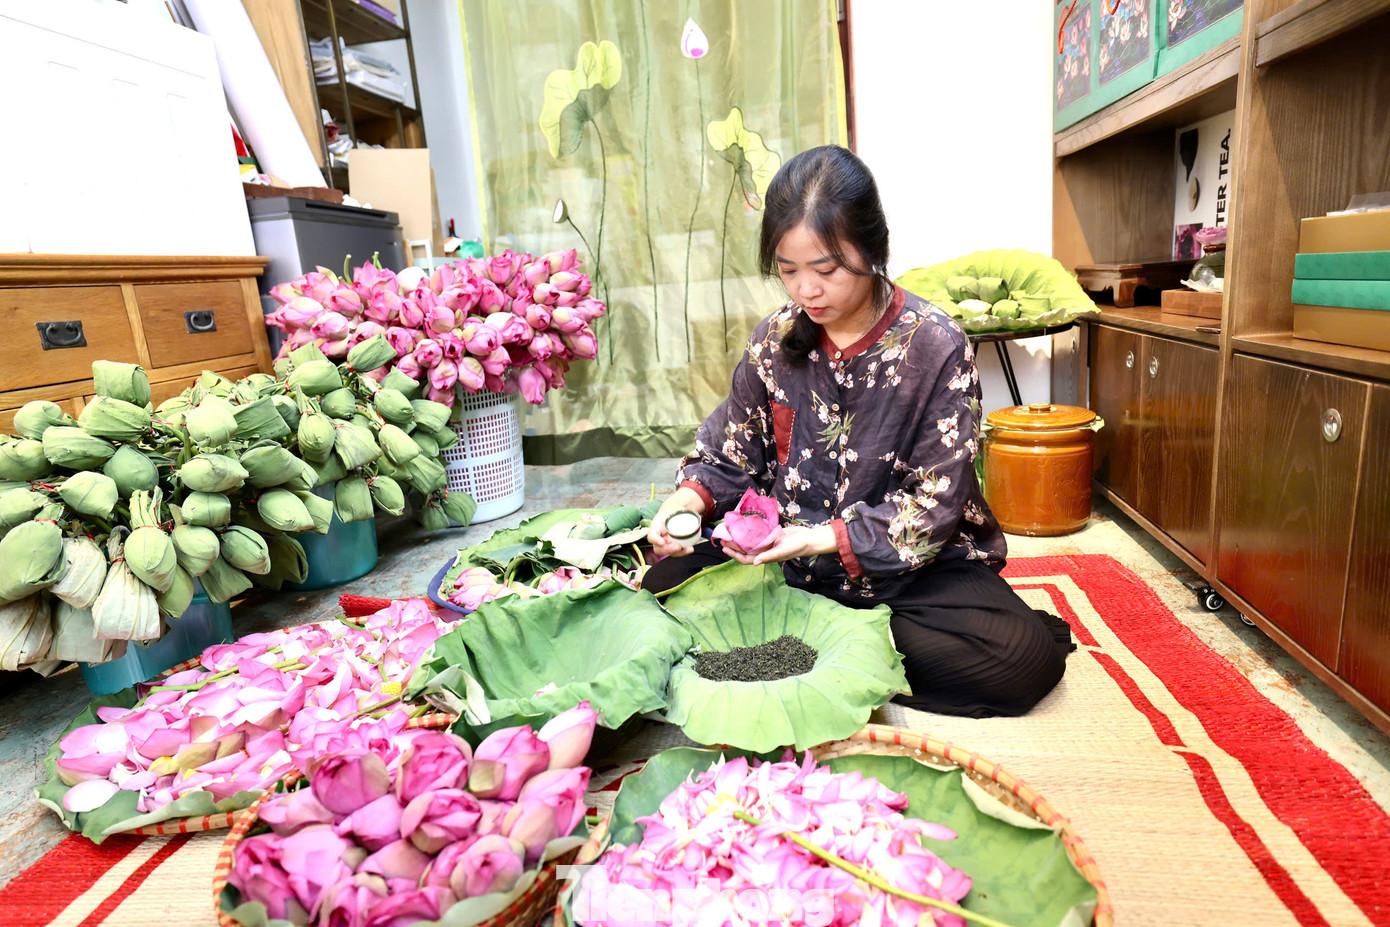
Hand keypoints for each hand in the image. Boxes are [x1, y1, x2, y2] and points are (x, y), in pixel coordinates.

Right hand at [647, 486, 706, 558]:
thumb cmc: (670, 512)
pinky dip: (684, 552)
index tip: (662, 542)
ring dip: (679, 553)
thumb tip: (684, 510)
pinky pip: (678, 552)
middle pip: (659, 549)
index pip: (651, 537)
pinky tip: (690, 549)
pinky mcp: (674, 546)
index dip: (655, 540)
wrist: (674, 516)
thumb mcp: (669, 510)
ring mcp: (667, 544)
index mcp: (655, 529)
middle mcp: (659, 539)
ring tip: (689, 549)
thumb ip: (675, 510)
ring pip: (669, 553)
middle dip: (668, 550)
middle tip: (678, 547)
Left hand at [721, 523, 837, 565]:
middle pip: (745, 549)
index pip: (746, 559)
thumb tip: (754, 563)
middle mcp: (764, 551)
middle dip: (734, 545)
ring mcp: (767, 543)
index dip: (734, 555)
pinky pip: (758, 534)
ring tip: (731, 530)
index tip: (724, 548)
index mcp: (765, 557)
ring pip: (750, 542)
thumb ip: (769, 556)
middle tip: (723, 537)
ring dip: (741, 537)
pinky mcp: (771, 536)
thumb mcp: (783, 551)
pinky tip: (744, 524)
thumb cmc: (797, 546)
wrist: (809, 538)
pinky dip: (751, 530)